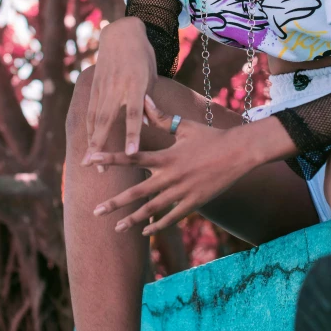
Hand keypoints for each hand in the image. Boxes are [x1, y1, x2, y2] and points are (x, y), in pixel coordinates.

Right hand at [81, 17, 156, 167]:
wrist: (121, 33)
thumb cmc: (143, 57)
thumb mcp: (151, 76)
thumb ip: (148, 102)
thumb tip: (147, 126)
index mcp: (136, 84)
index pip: (134, 113)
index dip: (133, 134)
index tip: (131, 153)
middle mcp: (117, 86)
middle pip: (107, 120)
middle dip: (102, 146)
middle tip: (100, 169)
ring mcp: (103, 87)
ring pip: (95, 118)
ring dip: (92, 142)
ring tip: (88, 163)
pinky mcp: (94, 87)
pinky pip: (91, 111)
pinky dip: (90, 129)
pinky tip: (88, 144)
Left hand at [89, 95, 255, 235]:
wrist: (239, 153)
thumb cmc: (210, 136)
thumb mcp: (185, 126)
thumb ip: (161, 118)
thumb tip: (144, 99)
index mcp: (166, 156)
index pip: (133, 158)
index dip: (111, 158)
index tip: (91, 160)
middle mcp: (171, 176)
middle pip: (137, 192)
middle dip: (115, 203)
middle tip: (95, 211)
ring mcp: (183, 191)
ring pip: (152, 209)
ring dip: (133, 219)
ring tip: (117, 228)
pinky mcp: (194, 202)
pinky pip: (172, 217)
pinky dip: (158, 225)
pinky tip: (146, 231)